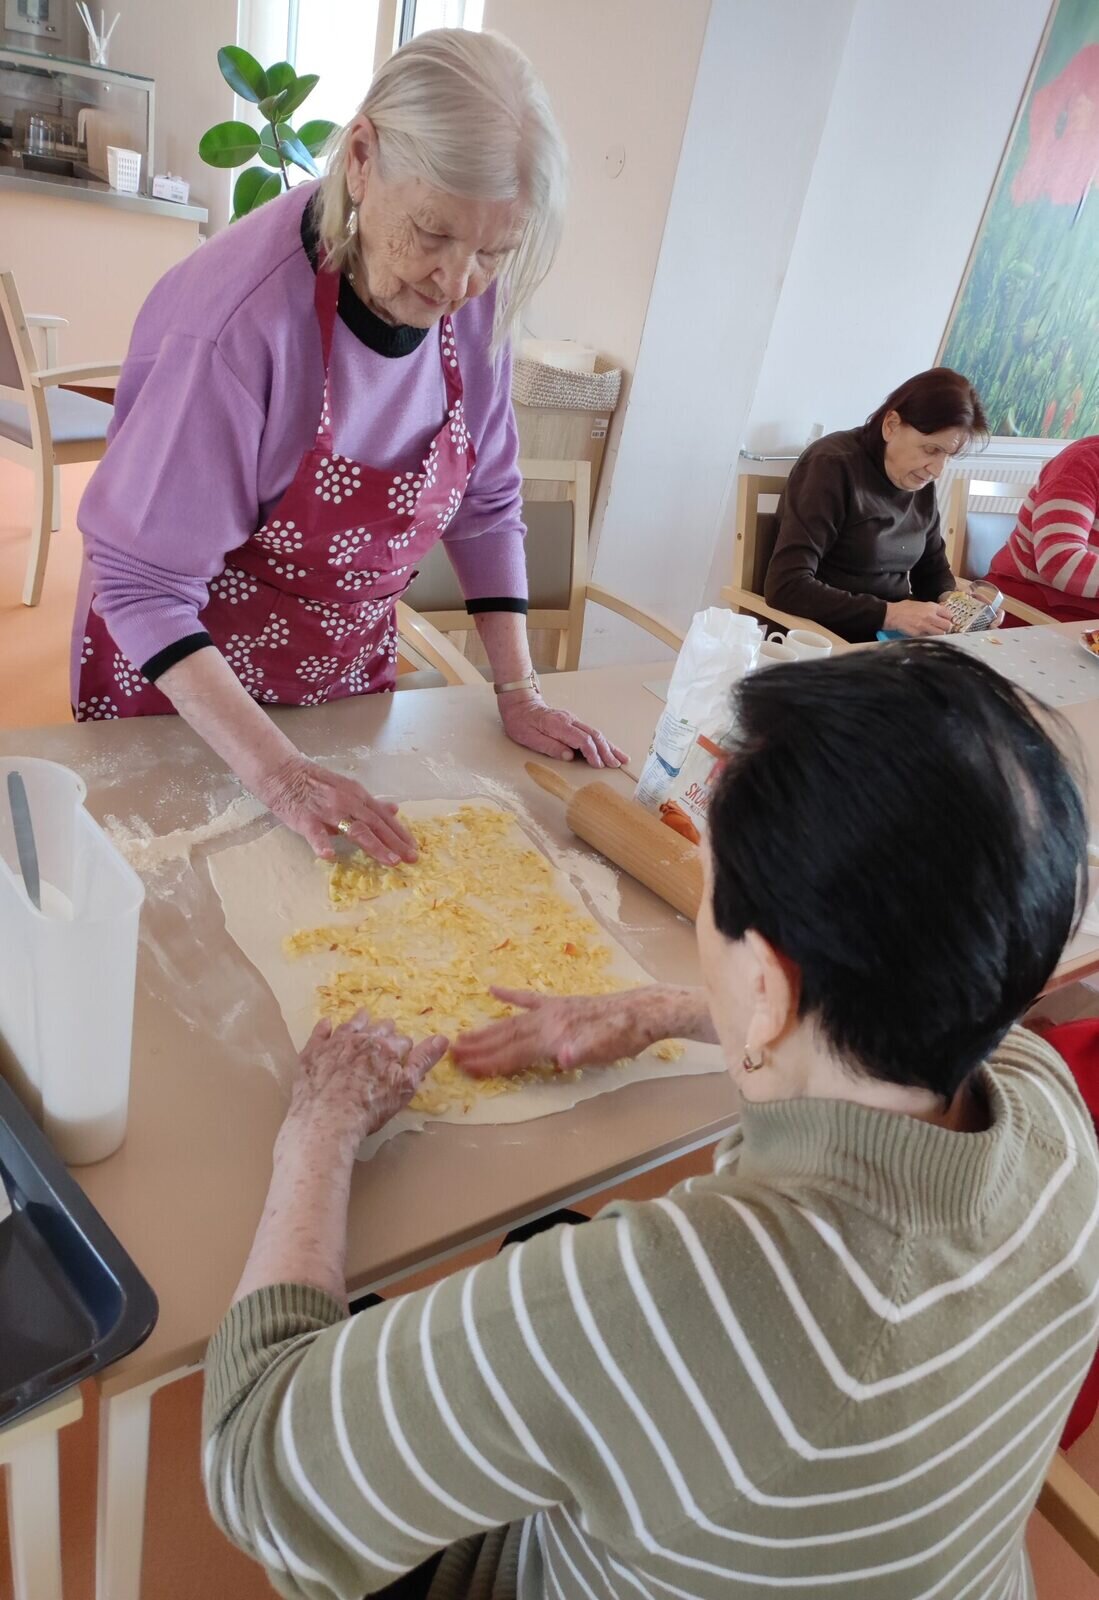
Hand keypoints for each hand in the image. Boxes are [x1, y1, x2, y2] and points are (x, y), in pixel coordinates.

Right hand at [255, 753, 417, 863]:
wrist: (283, 773)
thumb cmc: (315, 784)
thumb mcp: (347, 789)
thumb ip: (370, 803)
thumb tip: (395, 810)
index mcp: (358, 795)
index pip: (384, 817)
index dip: (400, 833)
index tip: (414, 848)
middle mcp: (348, 802)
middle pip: (376, 824)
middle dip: (396, 843)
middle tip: (412, 859)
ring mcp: (328, 810)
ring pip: (355, 829)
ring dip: (375, 845)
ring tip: (390, 860)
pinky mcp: (306, 819)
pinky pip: (315, 833)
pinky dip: (322, 844)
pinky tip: (330, 856)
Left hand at [283, 1012, 448, 1156]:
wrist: (328, 1118)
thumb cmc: (370, 1108)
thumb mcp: (404, 1088)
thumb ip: (423, 1061)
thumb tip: (443, 1038)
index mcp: (387, 1047)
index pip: (402, 1041)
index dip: (403, 1048)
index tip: (403, 1053)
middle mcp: (362, 1038)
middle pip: (378, 1028)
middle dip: (384, 1031)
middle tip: (385, 1032)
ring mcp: (335, 1043)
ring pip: (351, 1025)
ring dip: (359, 1021)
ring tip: (363, 1017)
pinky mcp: (313, 1051)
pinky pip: (320, 1032)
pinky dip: (325, 1027)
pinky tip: (327, 1024)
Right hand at [453, 986, 663, 1077]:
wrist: (642, 1011)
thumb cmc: (623, 1036)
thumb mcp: (605, 1049)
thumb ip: (581, 1052)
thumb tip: (562, 1058)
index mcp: (554, 1035)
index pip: (515, 1052)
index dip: (490, 1063)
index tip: (465, 1069)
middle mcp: (547, 1020)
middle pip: (507, 1036)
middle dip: (479, 1047)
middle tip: (451, 1054)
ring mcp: (552, 1010)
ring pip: (512, 1021)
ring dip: (487, 1030)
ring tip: (464, 1035)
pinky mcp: (560, 1004)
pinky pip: (529, 999)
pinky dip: (510, 996)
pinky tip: (494, 990)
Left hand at [498, 694, 627, 766]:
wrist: (520, 704)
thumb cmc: (521, 722)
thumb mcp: (528, 737)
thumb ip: (549, 746)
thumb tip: (569, 756)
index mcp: (558, 725)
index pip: (581, 739)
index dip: (592, 753)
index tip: (598, 765)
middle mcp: (569, 720)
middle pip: (593, 735)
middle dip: (607, 751)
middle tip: (616, 764)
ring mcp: (573, 720)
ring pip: (596, 733)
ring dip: (609, 747)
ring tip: (622, 759)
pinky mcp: (574, 723)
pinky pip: (591, 733)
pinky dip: (603, 742)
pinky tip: (611, 749)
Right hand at [883, 599, 953, 636]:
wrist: (892, 615)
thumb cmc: (904, 608)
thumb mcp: (920, 604)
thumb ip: (931, 608)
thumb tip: (940, 613)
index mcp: (931, 607)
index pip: (949, 614)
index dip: (949, 618)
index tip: (947, 620)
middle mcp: (930, 616)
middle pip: (947, 625)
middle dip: (947, 627)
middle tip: (943, 628)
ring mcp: (925, 626)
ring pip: (941, 633)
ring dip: (940, 634)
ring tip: (936, 633)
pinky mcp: (919, 634)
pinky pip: (930, 637)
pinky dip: (931, 637)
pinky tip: (928, 635)